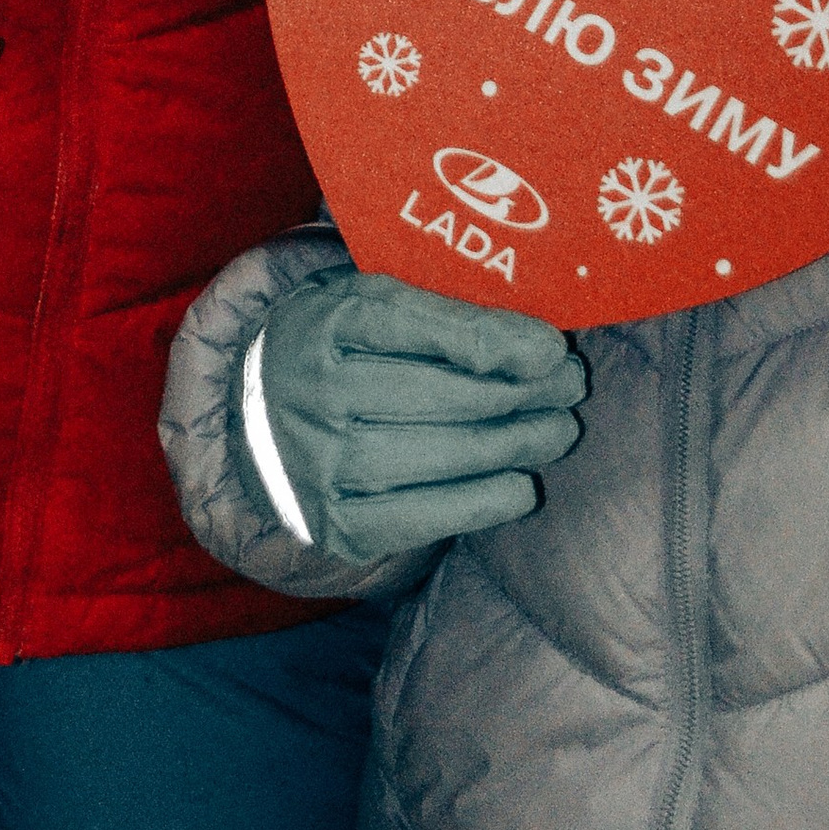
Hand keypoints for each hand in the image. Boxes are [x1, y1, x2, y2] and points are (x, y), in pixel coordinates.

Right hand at [254, 270, 588, 561]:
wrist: (258, 422)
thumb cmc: (342, 349)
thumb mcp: (374, 305)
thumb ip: (445, 314)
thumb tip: (543, 349)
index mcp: (326, 322)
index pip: (419, 326)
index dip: (495, 340)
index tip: (551, 348)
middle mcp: (314, 393)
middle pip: (441, 395)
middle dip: (521, 392)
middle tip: (570, 387)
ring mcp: (319, 465)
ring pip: (441, 457)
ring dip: (515, 445)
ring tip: (558, 431)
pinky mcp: (334, 524)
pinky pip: (424, 518)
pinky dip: (483, 503)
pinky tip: (521, 485)